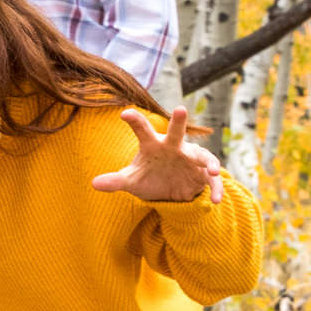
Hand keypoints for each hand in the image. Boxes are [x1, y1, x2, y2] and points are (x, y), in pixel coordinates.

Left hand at [88, 107, 224, 203]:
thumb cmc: (149, 178)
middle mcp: (173, 146)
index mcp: (153, 144)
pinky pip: (212, 179)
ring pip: (201, 155)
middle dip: (178, 122)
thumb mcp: (132, 181)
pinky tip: (216, 201)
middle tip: (180, 109)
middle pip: (176, 132)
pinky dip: (215, 189)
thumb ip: (115, 181)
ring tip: (213, 170)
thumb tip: (94, 183)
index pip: (142, 130)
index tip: (124, 113)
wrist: (170, 191)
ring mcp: (190, 158)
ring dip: (208, 161)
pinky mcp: (202, 173)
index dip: (135, 121)